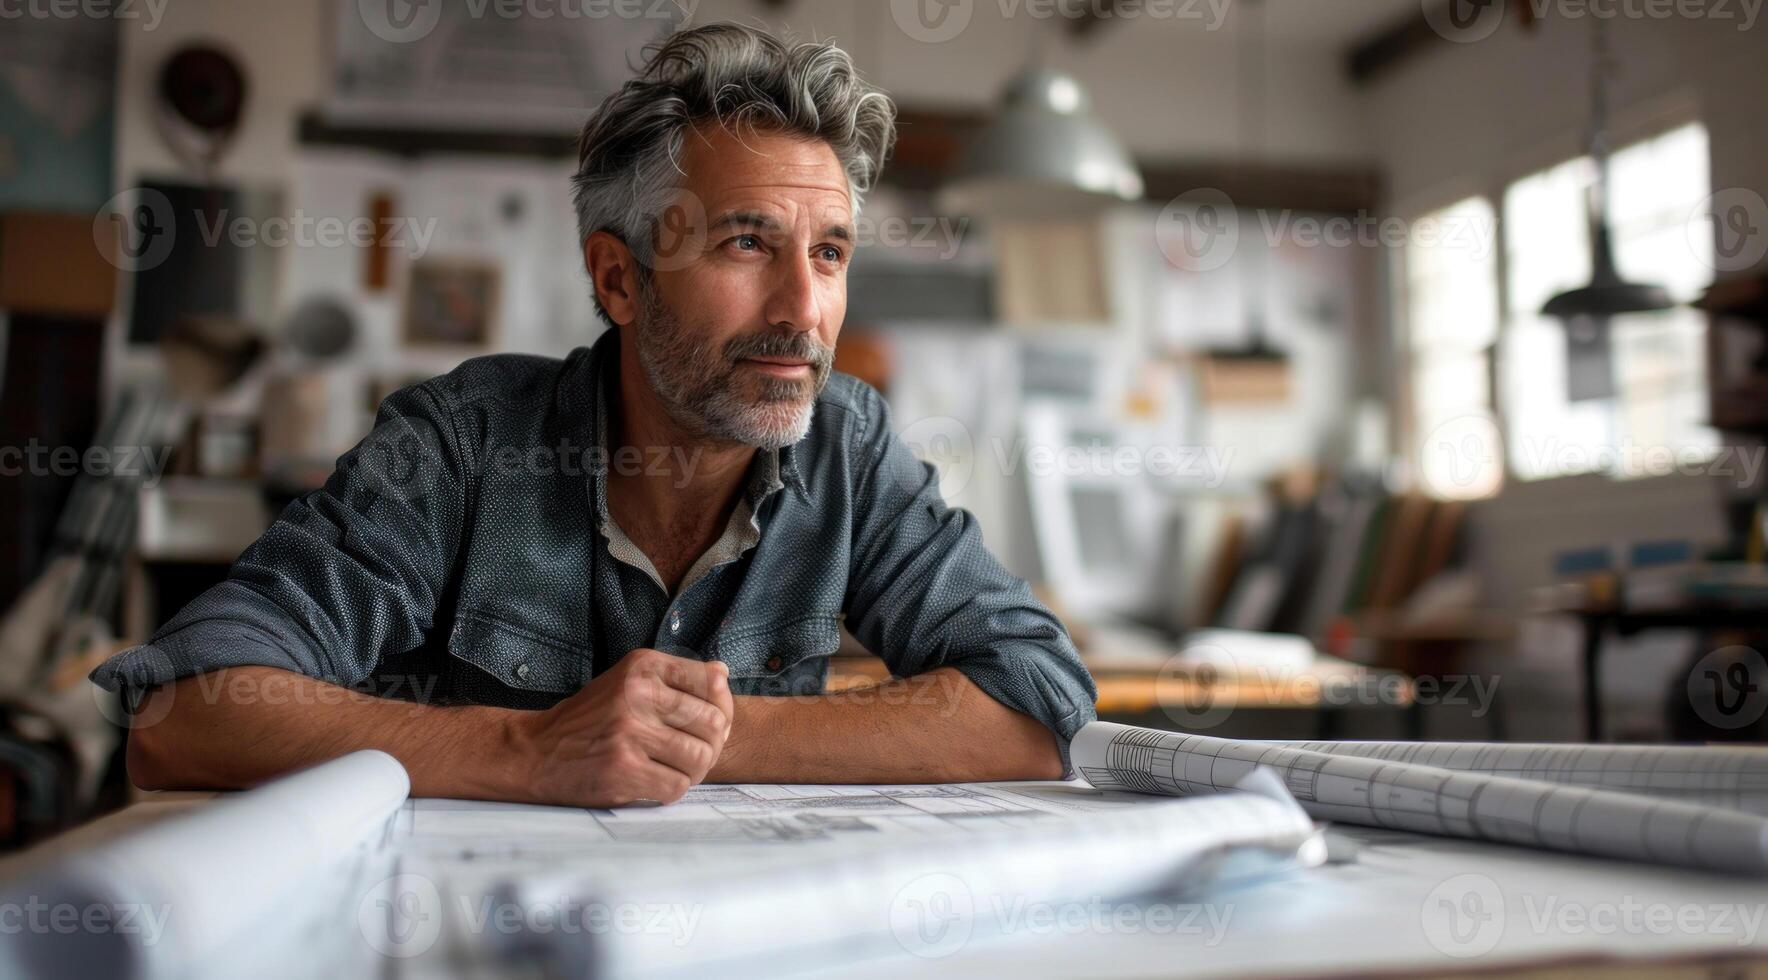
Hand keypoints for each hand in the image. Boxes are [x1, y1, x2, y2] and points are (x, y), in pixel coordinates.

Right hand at [513, 647, 731, 806]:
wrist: (536, 752)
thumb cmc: (589, 719)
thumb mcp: (628, 681)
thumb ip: (675, 678)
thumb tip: (723, 673)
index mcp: (643, 666)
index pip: (712, 683)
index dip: (721, 709)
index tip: (706, 724)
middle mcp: (638, 693)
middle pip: (713, 724)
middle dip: (711, 745)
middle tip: (693, 754)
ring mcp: (630, 732)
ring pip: (699, 758)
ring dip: (694, 771)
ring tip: (674, 769)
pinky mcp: (623, 768)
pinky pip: (677, 786)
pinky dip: (671, 789)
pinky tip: (654, 782)